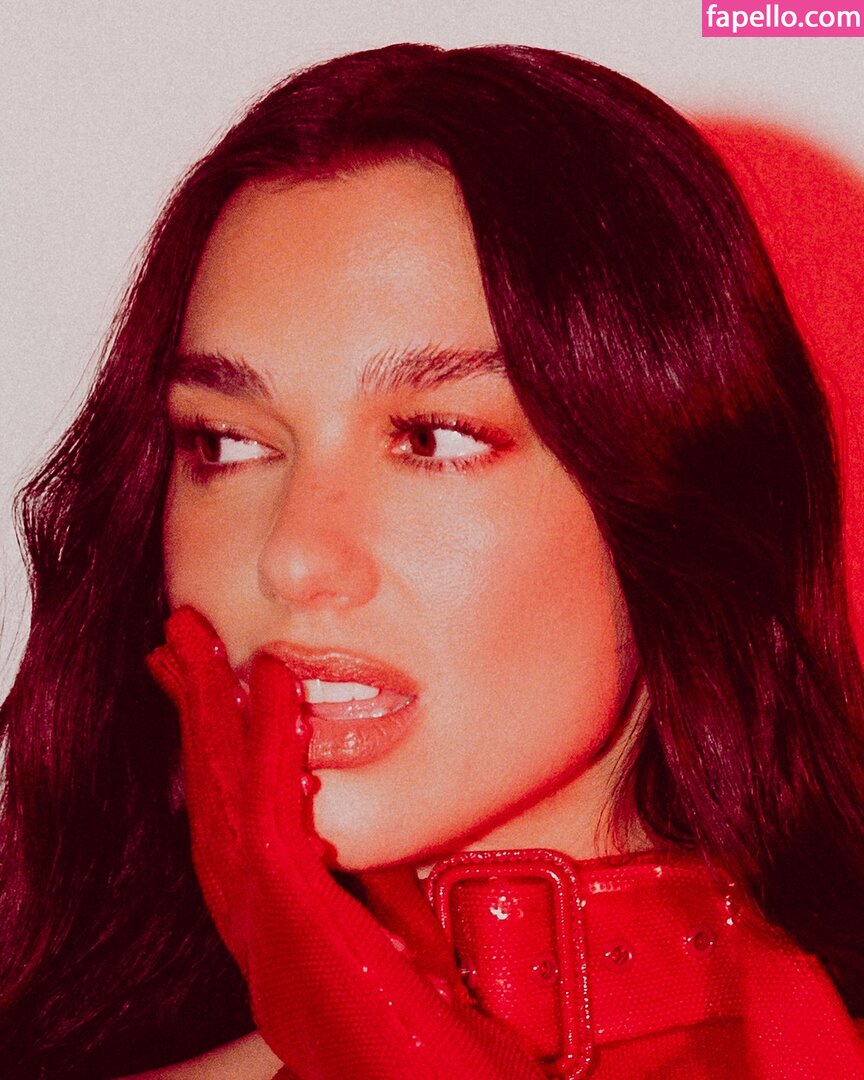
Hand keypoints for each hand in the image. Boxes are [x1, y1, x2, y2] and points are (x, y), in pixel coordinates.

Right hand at [147, 607, 544, 1079]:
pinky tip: (272, 687)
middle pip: (208, 801)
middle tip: (175, 644)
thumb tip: (345, 806)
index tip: (208, 683)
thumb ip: (366, 873)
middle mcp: (253, 932)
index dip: (211, 748)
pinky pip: (269, 822)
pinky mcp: (300, 928)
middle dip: (192, 716)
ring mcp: (267, 936)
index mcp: (272, 934)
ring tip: (193, 646)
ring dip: (209, 714)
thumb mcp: (392, 932)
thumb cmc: (433, 1034)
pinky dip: (266, 747)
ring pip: (222, 801)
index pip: (228, 821)